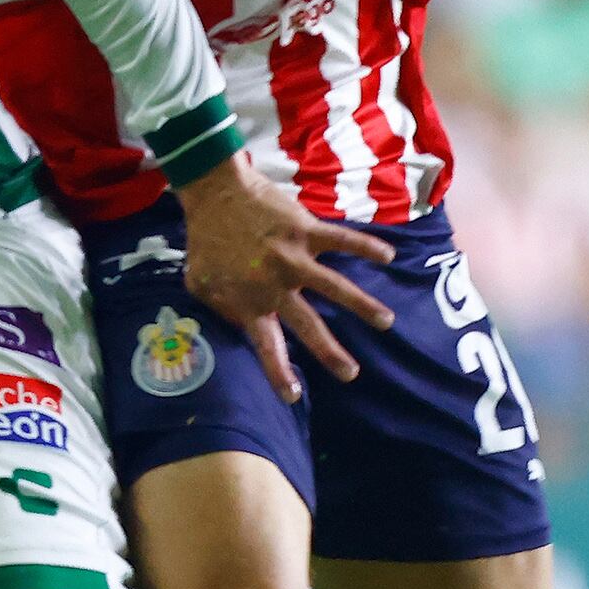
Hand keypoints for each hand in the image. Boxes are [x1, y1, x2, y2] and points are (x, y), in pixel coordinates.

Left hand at [174, 154, 396, 403]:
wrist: (213, 192)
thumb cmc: (205, 239)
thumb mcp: (200, 284)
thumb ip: (222, 309)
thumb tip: (240, 327)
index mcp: (249, 301)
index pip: (267, 346)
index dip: (279, 372)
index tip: (293, 396)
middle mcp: (275, 285)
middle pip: (309, 326)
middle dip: (331, 353)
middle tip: (351, 373)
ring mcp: (294, 256)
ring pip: (335, 287)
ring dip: (362, 305)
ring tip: (386, 321)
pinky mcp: (305, 229)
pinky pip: (342, 239)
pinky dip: (366, 246)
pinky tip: (388, 255)